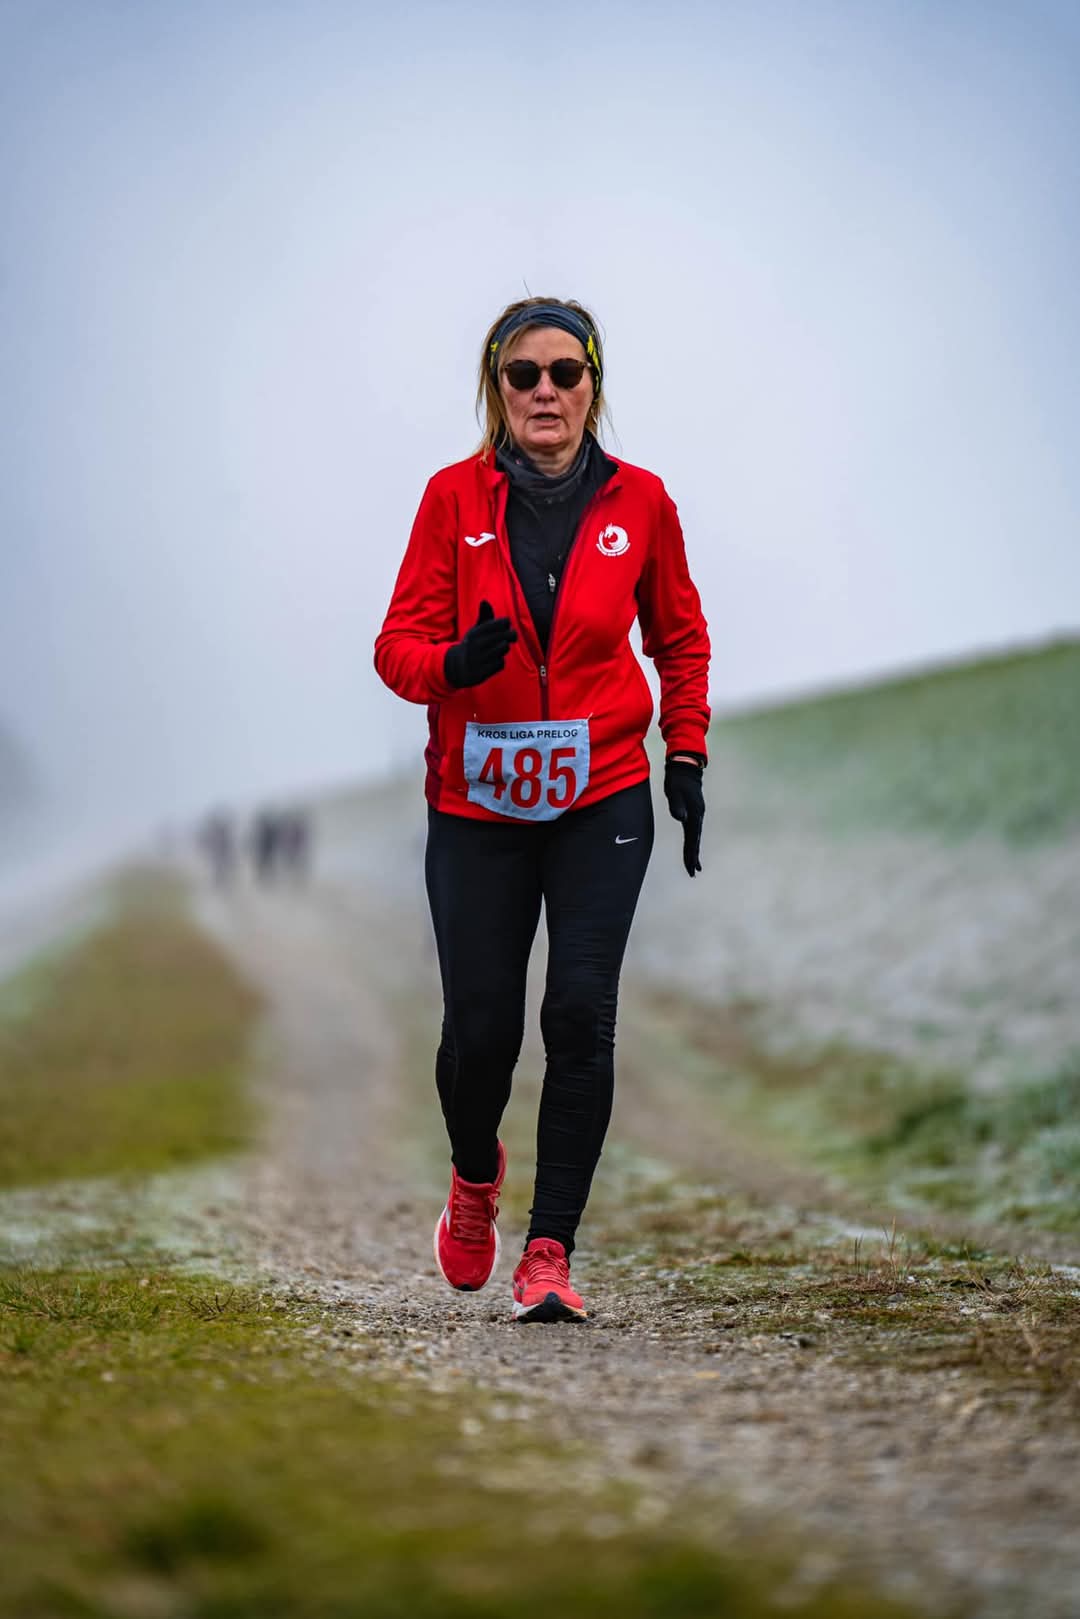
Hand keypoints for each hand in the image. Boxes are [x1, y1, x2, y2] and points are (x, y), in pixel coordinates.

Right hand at [444, 600, 517, 688]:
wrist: (457, 667)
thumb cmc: (471, 645)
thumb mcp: (475, 630)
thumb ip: (484, 617)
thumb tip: (485, 601)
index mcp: (476, 632)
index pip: (500, 623)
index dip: (505, 623)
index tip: (505, 625)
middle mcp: (477, 644)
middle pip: (505, 635)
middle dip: (511, 635)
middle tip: (512, 636)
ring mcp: (480, 658)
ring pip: (504, 648)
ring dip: (504, 648)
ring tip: (499, 649)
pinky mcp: (483, 671)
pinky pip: (501, 663)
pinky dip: (499, 662)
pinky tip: (493, 661)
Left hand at [663, 757, 704, 876]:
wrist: (684, 767)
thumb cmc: (677, 780)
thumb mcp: (674, 792)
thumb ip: (677, 805)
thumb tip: (681, 818)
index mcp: (694, 813)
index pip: (692, 838)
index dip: (691, 853)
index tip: (691, 867)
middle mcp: (698, 816)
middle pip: (696, 840)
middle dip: (694, 857)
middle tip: (693, 872)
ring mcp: (697, 814)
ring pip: (695, 836)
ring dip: (694, 851)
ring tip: (694, 865)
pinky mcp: (694, 811)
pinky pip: (693, 831)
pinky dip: (692, 841)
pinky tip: (691, 846)